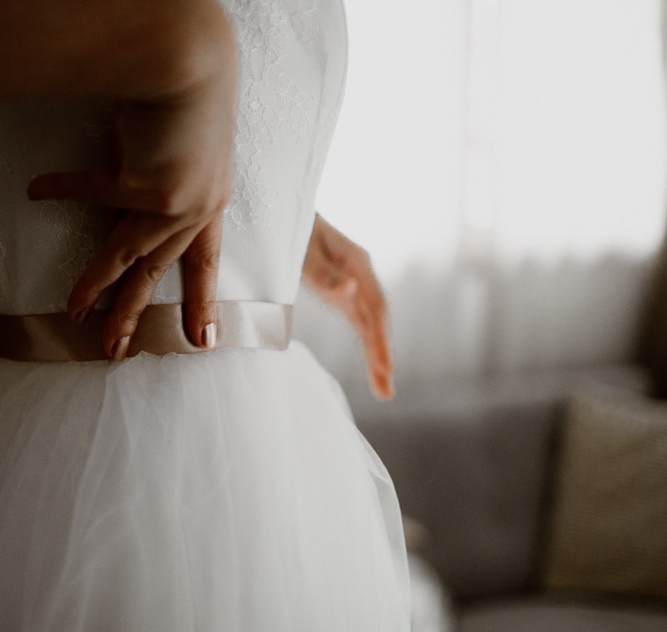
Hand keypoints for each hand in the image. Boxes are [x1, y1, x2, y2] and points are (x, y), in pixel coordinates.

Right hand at [27, 14, 236, 359]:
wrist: (194, 63)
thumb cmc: (188, 96)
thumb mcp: (182, 151)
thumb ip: (158, 184)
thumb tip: (128, 206)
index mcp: (210, 203)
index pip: (204, 263)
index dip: (202, 302)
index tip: (203, 340)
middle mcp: (196, 209)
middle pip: (158, 271)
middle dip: (135, 314)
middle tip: (116, 352)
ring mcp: (173, 201)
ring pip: (126, 256)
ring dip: (94, 284)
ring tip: (72, 312)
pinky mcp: (145, 184)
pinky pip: (91, 193)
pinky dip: (61, 187)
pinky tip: (36, 189)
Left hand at [302, 214, 393, 399]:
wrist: (280, 204)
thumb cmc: (290, 225)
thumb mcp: (302, 250)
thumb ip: (323, 273)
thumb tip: (349, 292)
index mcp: (356, 264)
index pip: (374, 310)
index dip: (379, 342)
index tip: (384, 371)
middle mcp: (359, 273)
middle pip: (376, 319)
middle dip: (381, 355)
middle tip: (386, 392)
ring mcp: (351, 279)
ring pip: (368, 320)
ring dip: (376, 352)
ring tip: (382, 388)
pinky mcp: (338, 284)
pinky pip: (356, 316)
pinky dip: (364, 338)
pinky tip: (372, 358)